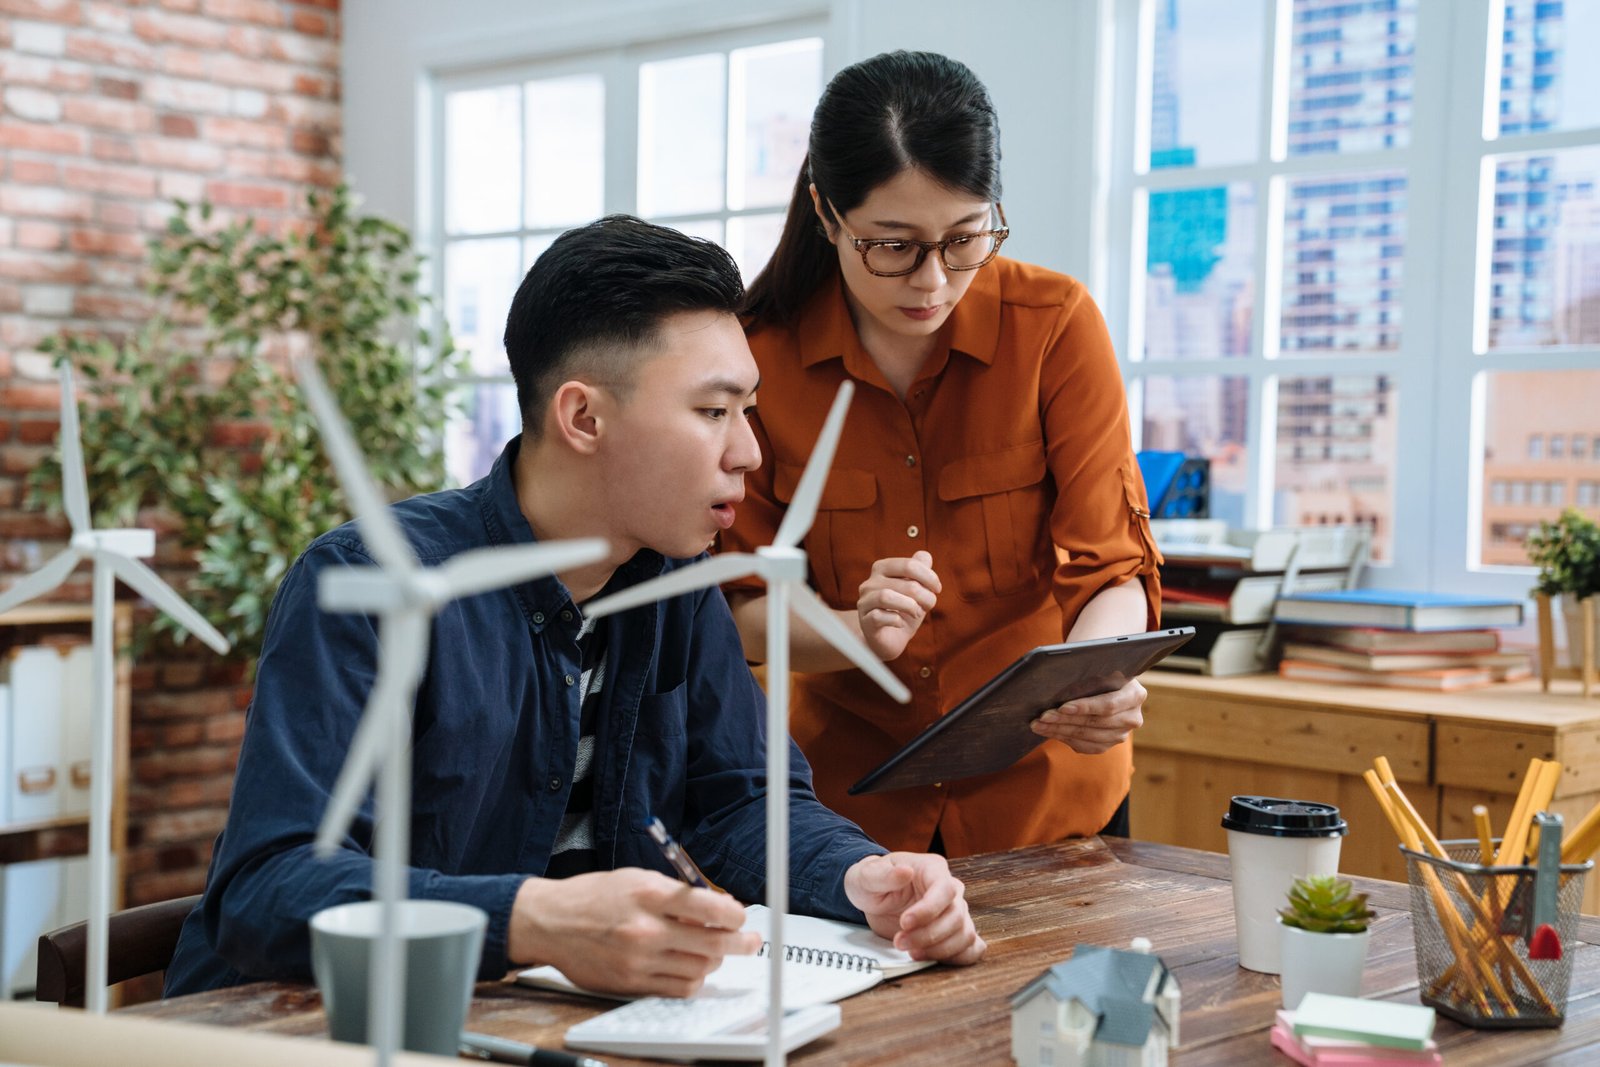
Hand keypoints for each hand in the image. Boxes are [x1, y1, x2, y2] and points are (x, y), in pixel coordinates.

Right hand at [508, 868, 760, 996]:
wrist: (550, 922)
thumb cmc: (593, 896)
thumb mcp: (636, 878)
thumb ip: (676, 893)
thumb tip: (715, 907)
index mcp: (649, 894)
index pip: (708, 907)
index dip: (734, 914)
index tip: (740, 915)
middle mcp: (646, 928)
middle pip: (712, 943)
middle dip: (741, 943)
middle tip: (750, 941)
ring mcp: (638, 960)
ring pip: (699, 969)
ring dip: (714, 961)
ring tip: (712, 951)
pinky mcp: (631, 983)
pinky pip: (678, 989)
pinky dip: (693, 980)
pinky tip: (692, 968)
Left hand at [843, 852, 985, 964]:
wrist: (873, 896)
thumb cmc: (872, 882)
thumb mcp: (867, 875)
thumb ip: (883, 874)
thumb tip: (905, 871)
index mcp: (933, 869)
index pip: (945, 889)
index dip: (928, 910)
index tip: (904, 923)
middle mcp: (950, 889)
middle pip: (956, 916)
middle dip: (928, 935)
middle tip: (899, 942)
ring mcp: (955, 911)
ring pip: (965, 935)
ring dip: (939, 950)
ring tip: (911, 952)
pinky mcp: (954, 932)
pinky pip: (971, 948)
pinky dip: (958, 958)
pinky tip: (934, 958)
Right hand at [856, 551, 940, 661]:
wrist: (891, 638)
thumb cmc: (905, 611)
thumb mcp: (918, 589)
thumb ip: (920, 570)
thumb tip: (925, 556)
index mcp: (882, 568)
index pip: (909, 565)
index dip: (929, 577)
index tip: (937, 589)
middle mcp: (870, 582)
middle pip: (904, 583)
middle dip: (924, 596)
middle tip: (929, 605)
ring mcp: (865, 601)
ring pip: (887, 596)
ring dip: (910, 606)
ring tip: (917, 613)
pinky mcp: (865, 621)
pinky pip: (880, 616)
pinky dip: (897, 620)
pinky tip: (901, 623)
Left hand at [1029, 675, 1146, 753]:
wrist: (1106, 678)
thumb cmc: (1099, 667)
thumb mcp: (1098, 663)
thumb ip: (1088, 669)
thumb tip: (1062, 673)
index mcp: (1135, 694)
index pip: (1108, 705)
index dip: (1085, 707)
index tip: (1062, 707)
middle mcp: (1132, 717)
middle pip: (1096, 723)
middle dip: (1066, 720)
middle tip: (1042, 716)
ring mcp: (1122, 733)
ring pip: (1088, 737)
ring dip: (1060, 731)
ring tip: (1038, 724)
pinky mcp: (1109, 743)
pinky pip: (1086, 746)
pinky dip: (1064, 738)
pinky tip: (1048, 731)